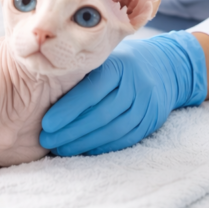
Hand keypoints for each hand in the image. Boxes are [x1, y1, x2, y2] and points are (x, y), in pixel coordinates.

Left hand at [40, 31, 206, 154]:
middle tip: (46, 139)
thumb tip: (41, 84)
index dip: (67, 110)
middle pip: (100, 115)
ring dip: (83, 143)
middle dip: (70, 131)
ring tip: (60, 148)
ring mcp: (145, 106)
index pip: (90, 92)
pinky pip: (125, 139)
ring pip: (112, 130)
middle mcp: (134, 86)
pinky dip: (102, 147)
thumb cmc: (123, 61)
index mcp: (119, 67)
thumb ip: (83, 70)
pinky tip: (83, 150)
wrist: (167, 67)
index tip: (46, 123)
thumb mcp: (106, 57)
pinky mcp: (151, 122)